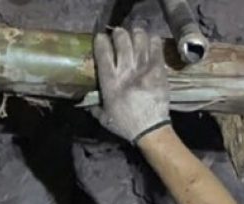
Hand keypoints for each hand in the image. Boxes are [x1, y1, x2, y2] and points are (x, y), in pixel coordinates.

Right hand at [93, 27, 170, 143]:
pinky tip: (149, 41)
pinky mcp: (158, 69)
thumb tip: (85, 101)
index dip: (100, 41)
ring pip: (139, 39)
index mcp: (110, 83)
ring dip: (136, 34)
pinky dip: (152, 40)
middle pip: (122, 41)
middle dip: (119, 34)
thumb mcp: (104, 118)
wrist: (151, 129)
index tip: (100, 38)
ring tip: (134, 35)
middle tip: (119, 35)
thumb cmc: (125, 125)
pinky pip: (156, 46)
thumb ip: (95, 106)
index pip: (103, 53)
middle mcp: (126, 71)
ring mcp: (144, 68)